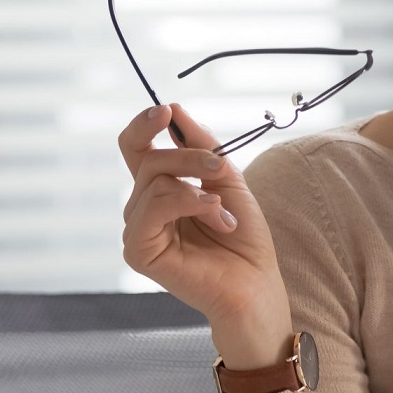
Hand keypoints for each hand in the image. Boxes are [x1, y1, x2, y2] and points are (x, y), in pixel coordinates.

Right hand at [117, 104, 292, 364]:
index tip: (168, 111)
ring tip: (225, 209)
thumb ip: (202, 146)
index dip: (145, 124)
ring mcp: (137, 229)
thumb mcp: (227, 180)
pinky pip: (152, 208)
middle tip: (219, 167)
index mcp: (160, 189)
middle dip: (188, 155)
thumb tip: (175, 108)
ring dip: (196, 185)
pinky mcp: (138, 251)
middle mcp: (143, 207)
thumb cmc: (244, 239)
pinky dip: (189, 203)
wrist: (256, 284)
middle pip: (148, 159)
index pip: (136, 147)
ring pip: (153, 180)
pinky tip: (217, 218)